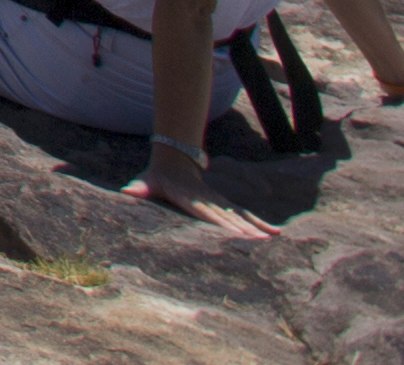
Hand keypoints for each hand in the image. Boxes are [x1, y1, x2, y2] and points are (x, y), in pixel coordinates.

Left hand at [135, 152, 277, 241]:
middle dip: (245, 230)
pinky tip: (276, 232)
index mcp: (192, 199)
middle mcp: (209, 201)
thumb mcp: (147, 181)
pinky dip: (260, 223)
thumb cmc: (158, 177)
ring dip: (257, 227)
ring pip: (241, 216)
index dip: (221, 223)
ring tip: (274, 238)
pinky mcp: (225, 205)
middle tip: (262, 242)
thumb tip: (126, 191)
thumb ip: (139, 188)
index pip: (207, 213)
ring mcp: (219, 202)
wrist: (174, 160)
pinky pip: (244, 215)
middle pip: (229, 217)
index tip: (235, 234)